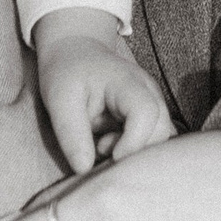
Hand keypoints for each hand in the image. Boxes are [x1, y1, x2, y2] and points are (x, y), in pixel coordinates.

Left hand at [31, 9, 173, 172]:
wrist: (76, 51)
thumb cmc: (67, 72)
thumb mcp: (59, 100)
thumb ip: (72, 133)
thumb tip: (84, 169)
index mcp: (128, 83)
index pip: (146, 114)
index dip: (132, 142)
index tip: (105, 153)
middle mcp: (149, 92)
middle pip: (161, 131)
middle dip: (133, 150)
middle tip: (100, 146)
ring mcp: (153, 102)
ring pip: (161, 138)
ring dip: (134, 151)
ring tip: (104, 142)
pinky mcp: (150, 114)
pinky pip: (154, 138)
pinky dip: (136, 148)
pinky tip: (113, 143)